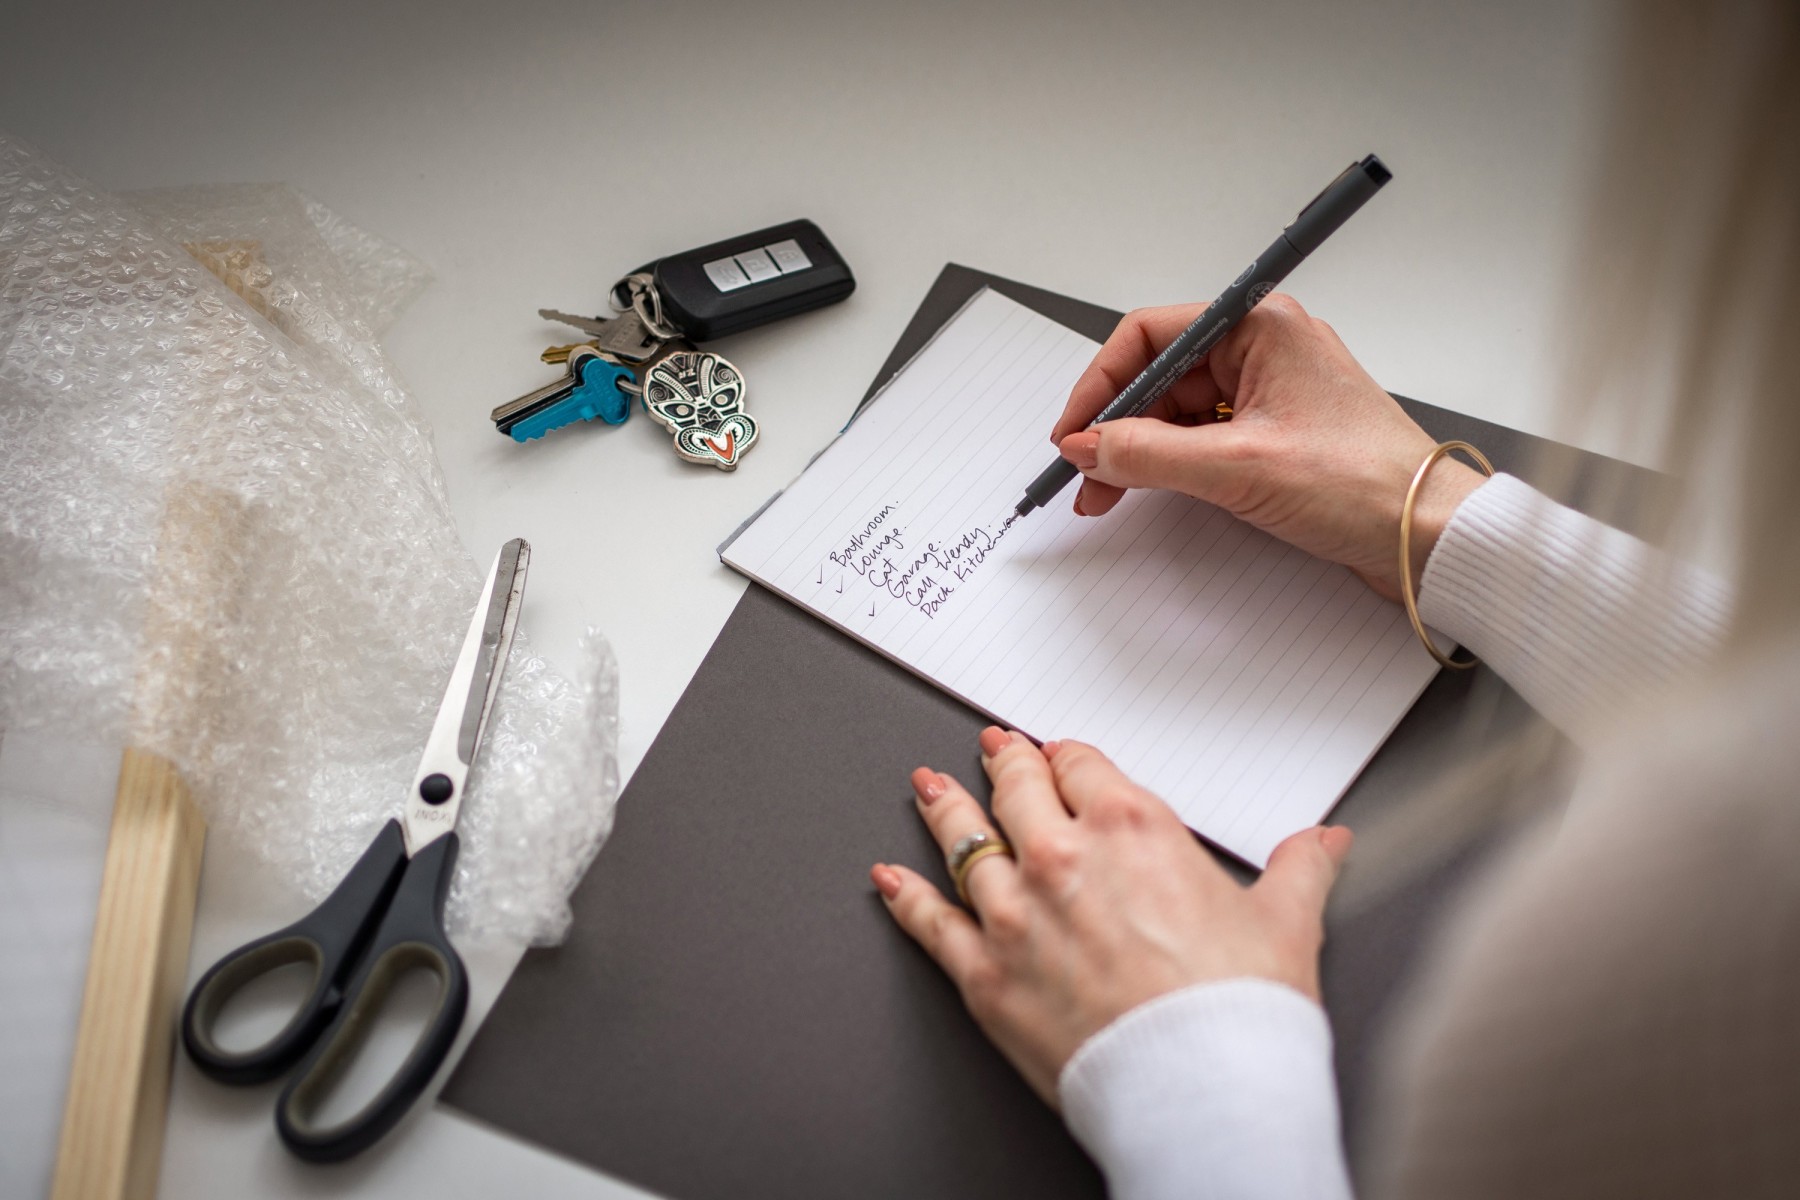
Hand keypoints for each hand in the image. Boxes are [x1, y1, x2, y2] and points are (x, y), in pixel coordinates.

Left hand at [871, 727, 1351, 1104]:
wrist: (1203, 1091)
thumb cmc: (1241, 1010)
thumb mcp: (1286, 923)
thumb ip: (1299, 869)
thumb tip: (1325, 843)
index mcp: (1133, 829)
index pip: (1082, 766)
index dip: (1065, 756)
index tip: (1055, 752)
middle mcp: (1063, 859)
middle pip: (1016, 792)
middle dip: (1002, 766)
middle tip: (991, 751)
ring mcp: (1015, 916)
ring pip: (965, 844)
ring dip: (944, 811)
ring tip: (928, 789)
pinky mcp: (985, 976)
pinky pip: (932, 923)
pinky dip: (906, 898)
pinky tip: (890, 880)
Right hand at [1051, 294, 1481, 601]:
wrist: (1432, 535)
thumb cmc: (1368, 486)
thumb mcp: (1239, 468)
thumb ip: (1150, 454)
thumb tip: (1088, 446)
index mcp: (1262, 327)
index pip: (1150, 335)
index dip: (1101, 385)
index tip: (1072, 433)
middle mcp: (1265, 349)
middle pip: (1159, 375)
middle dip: (1114, 425)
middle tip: (1082, 473)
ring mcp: (1270, 393)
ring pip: (1177, 411)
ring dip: (1137, 450)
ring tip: (1105, 493)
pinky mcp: (1275, 436)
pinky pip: (1202, 438)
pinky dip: (1169, 464)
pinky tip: (1145, 490)